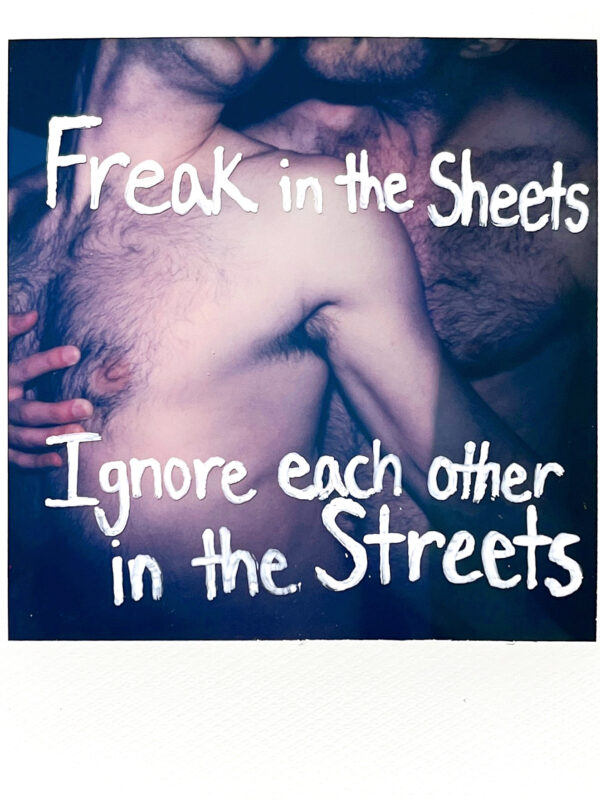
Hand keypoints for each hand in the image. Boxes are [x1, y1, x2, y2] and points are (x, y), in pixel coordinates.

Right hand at [9, 310, 93, 467]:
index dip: (47, 361)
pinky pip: (18, 459)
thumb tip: (32, 315)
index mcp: (1, 379)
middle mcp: (2, 405)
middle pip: (28, 411)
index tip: (75, 352)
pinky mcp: (2, 448)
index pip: (24, 369)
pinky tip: (62, 459)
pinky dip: (38, 461)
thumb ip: (7, 330)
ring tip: (82, 433)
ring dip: (53, 437)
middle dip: (56, 411)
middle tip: (87, 407)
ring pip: (26, 437)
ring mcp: (1, 429)